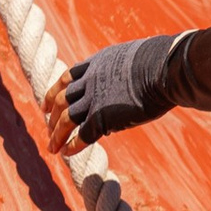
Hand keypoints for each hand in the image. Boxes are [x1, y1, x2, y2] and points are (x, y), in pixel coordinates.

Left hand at [44, 31, 185, 157]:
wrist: (163, 68)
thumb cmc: (162, 61)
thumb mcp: (137, 57)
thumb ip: (127, 69)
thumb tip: (135, 75)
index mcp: (98, 63)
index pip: (69, 78)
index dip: (55, 91)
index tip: (46, 103)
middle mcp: (90, 80)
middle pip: (62, 99)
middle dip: (52, 114)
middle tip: (47, 126)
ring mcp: (94, 98)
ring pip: (66, 119)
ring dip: (56, 134)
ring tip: (52, 148)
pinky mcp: (102, 117)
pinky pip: (82, 135)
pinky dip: (72, 145)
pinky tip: (67, 153)